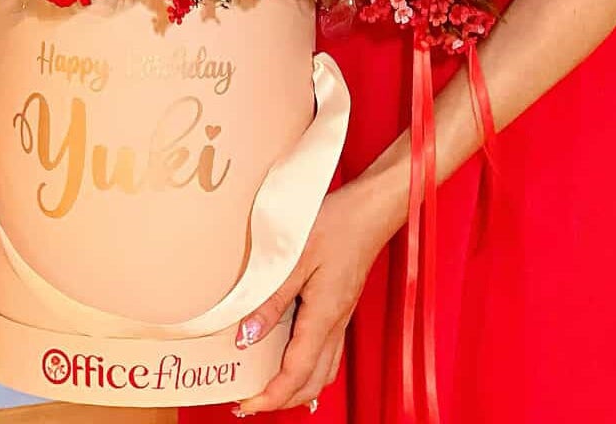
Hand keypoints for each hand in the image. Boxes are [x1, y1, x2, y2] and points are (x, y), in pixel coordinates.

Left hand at [229, 173, 399, 414]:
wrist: (369, 210)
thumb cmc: (335, 225)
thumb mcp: (295, 258)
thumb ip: (271, 300)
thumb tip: (246, 338)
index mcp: (324, 317)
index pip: (296, 373)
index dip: (270, 397)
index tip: (246, 406)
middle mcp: (335, 325)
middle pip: (311, 383)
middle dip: (281, 400)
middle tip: (250, 402)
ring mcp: (341, 319)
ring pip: (321, 372)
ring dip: (296, 388)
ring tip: (267, 388)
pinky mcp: (341, 309)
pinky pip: (327, 354)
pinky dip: (308, 370)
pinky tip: (293, 362)